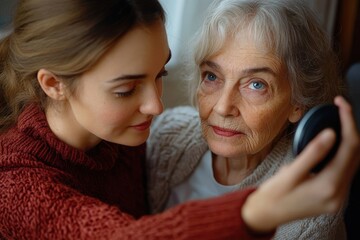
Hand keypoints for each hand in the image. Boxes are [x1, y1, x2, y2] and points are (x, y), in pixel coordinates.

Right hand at [241, 96, 359, 232]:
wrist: (266, 215)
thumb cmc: (273, 195)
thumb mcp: (289, 173)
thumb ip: (312, 153)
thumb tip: (332, 133)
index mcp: (329, 187)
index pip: (350, 148)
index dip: (348, 123)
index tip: (341, 104)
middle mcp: (340, 194)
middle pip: (356, 154)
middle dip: (351, 128)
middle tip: (341, 108)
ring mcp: (339, 197)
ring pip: (354, 162)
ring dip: (350, 140)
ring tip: (340, 120)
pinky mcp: (334, 196)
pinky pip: (346, 170)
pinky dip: (344, 153)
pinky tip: (334, 143)